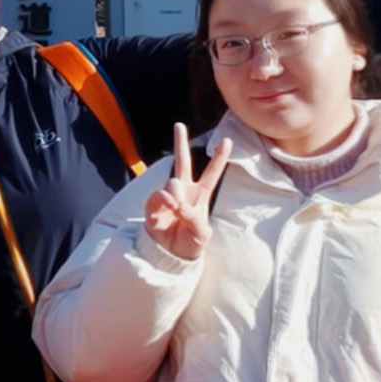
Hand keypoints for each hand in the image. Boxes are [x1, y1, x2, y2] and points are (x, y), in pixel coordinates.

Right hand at [143, 124, 232, 262]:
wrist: (171, 256)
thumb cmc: (191, 243)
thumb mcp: (201, 233)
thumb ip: (193, 215)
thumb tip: (177, 199)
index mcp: (201, 195)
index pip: (212, 173)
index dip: (219, 158)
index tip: (227, 141)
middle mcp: (183, 192)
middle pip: (182, 163)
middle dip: (180, 144)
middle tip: (179, 125)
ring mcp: (167, 197)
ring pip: (171, 183)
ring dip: (176, 193)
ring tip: (177, 208)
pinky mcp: (153, 206)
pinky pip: (157, 196)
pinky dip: (164, 200)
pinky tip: (169, 207)